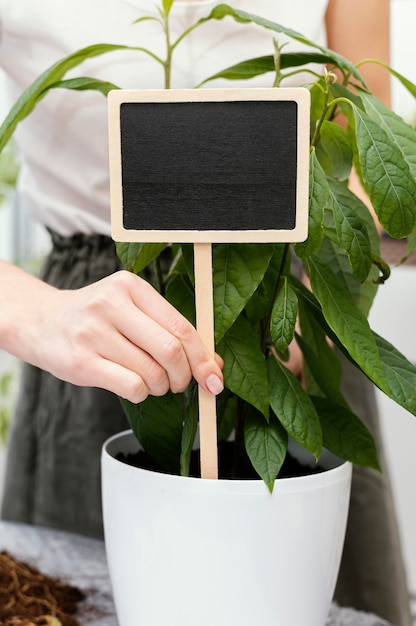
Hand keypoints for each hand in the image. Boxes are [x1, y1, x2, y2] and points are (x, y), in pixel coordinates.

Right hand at [4, 267, 223, 402]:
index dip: (203, 357)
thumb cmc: (96, 319)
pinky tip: (135, 386)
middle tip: (178, 382)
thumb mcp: (132, 311)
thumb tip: (214, 366)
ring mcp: (93, 332)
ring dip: (161, 387)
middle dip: (184, 376)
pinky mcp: (81, 362)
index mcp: (131, 286)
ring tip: (152, 382)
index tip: (213, 377)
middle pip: (171, 350)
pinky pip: (132, 386)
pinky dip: (142, 393)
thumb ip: (170, 331)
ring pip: (152, 372)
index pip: (182, 326)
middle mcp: (111, 304)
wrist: (41, 322)